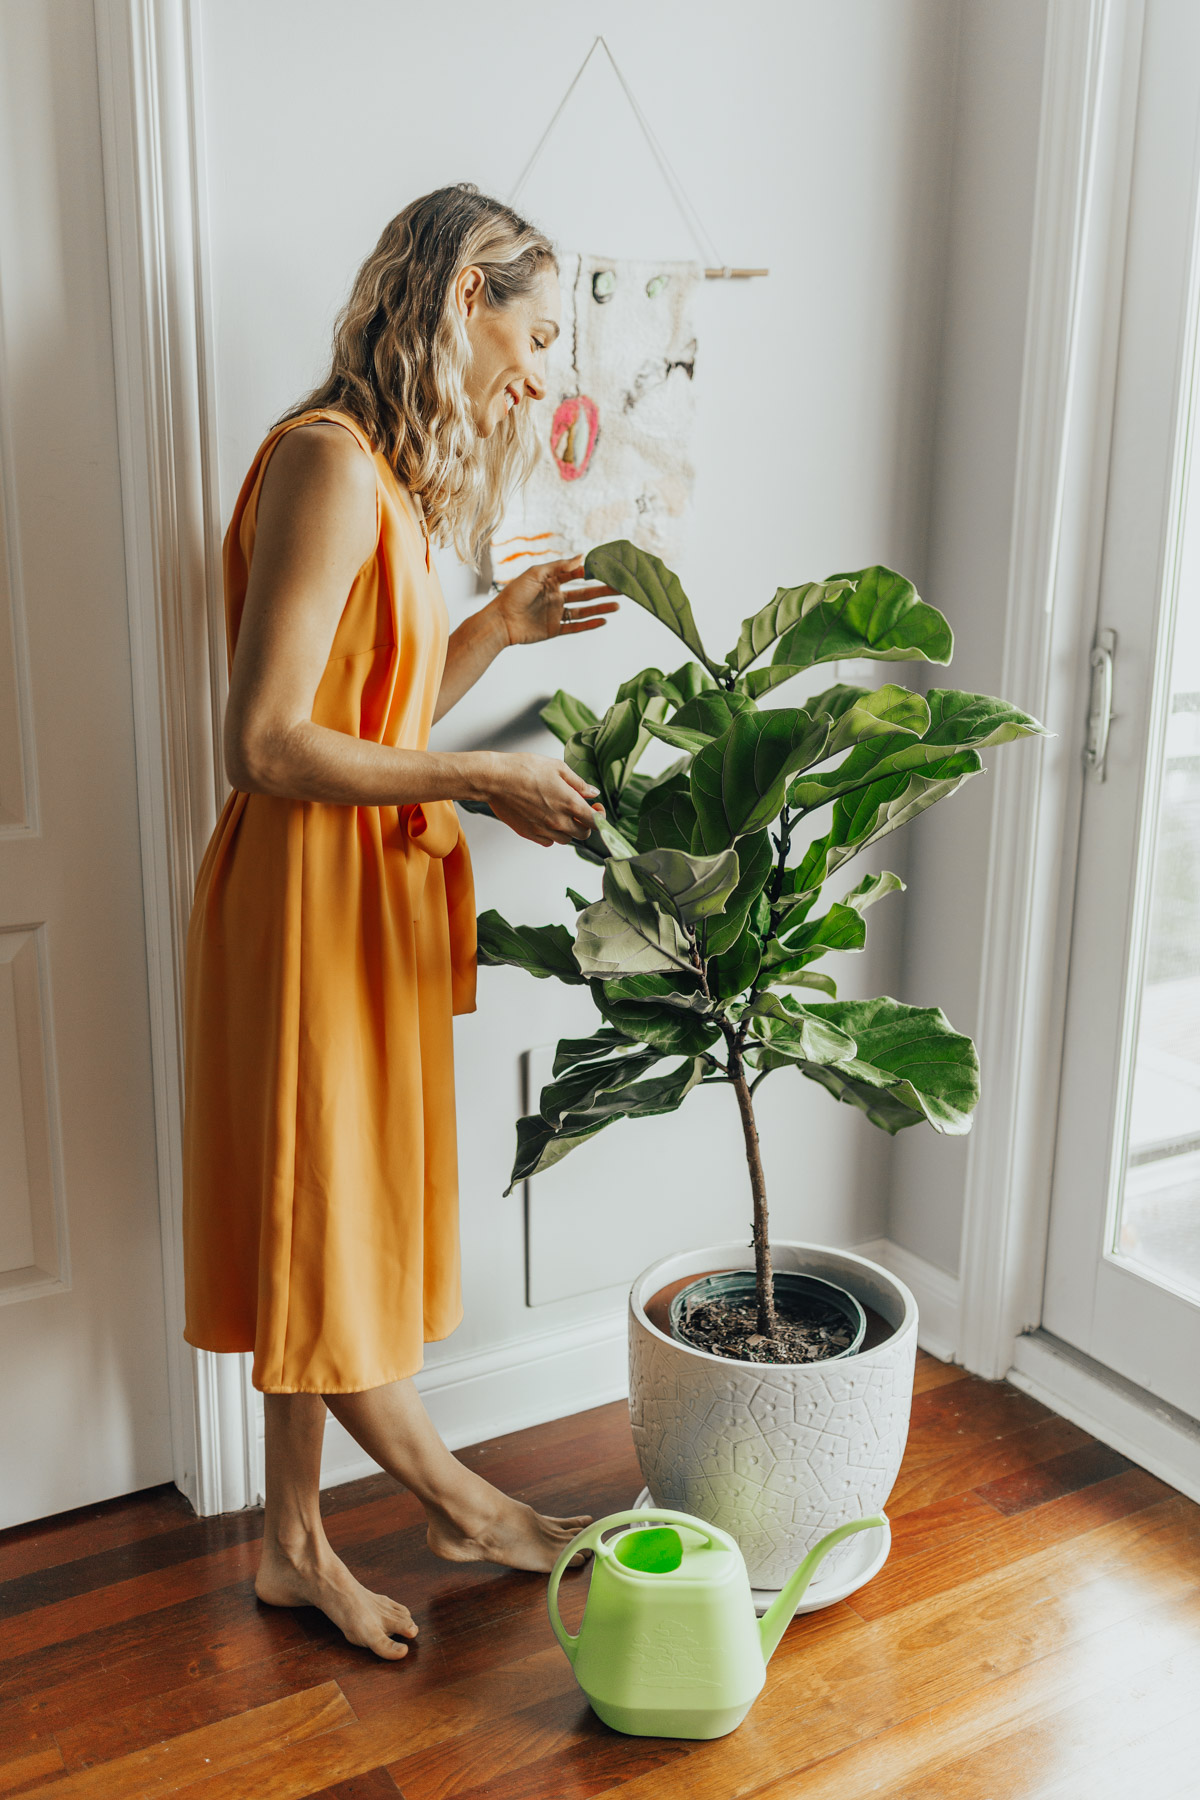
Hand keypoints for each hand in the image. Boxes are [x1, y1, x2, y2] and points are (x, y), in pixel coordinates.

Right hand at [483, 753, 604, 847]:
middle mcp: (558, 820)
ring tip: (561, 815)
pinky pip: (548, 842)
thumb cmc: (523, 769)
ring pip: (566, 839)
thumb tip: (592, 792)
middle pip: (583, 834)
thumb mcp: (557, 767)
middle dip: (585, 824)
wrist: (496, 779)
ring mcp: (543, 829)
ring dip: (568, 830)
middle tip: (579, 812)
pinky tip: (546, 821)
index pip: (595, 821)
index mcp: (569, 803)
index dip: (599, 816)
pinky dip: (552, 834)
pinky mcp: (529, 834)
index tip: (596, 808)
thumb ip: (578, 783)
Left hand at [492, 554, 618, 647]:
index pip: (576, 576)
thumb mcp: (536, 574)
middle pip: (585, 594)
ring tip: (618, 604)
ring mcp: (557, 614)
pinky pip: (576, 626)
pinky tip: (604, 620)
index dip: (591, 573)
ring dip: (601, 607)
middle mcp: (556, 597)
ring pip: (584, 610)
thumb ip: (559, 566)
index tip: (607, 570)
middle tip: (621, 588)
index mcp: (551, 582)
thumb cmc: (514, 594)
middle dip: (603, 591)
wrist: (501, 621)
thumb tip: (581, 557)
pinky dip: (590, 624)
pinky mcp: (555, 629)